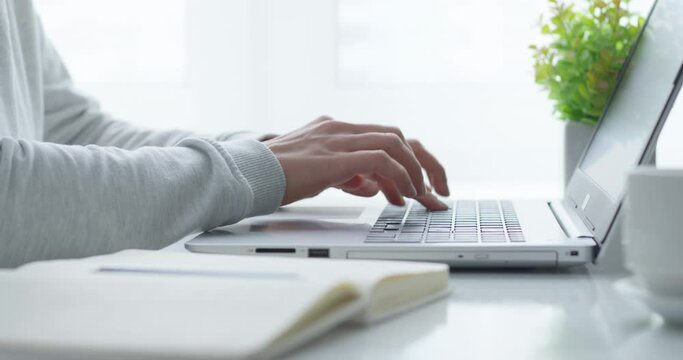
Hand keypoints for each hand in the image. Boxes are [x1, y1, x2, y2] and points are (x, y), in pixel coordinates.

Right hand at [265, 116, 449, 209]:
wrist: (247, 174)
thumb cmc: (275, 176)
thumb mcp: (318, 173)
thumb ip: (347, 174)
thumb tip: (371, 185)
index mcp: (335, 130)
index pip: (384, 137)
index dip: (408, 160)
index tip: (421, 184)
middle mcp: (340, 129)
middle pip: (398, 136)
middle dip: (424, 163)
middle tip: (436, 190)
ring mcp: (338, 139)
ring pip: (395, 144)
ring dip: (416, 172)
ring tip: (422, 197)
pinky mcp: (336, 156)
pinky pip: (381, 160)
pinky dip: (399, 176)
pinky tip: (403, 195)